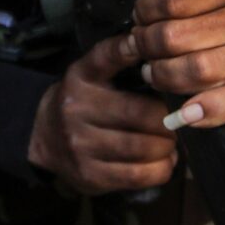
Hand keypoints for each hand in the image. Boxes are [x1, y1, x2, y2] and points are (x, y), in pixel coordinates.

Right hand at [27, 34, 176, 194]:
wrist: (44, 136)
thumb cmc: (84, 100)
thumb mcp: (92, 72)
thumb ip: (120, 58)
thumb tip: (160, 49)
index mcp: (81, 77)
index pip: (105, 57)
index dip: (128, 50)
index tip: (149, 48)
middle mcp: (77, 109)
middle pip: (138, 114)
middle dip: (168, 119)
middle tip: (181, 120)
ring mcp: (81, 145)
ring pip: (141, 148)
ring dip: (167, 146)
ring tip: (173, 142)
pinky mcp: (90, 175)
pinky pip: (137, 176)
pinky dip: (161, 169)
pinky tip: (165, 162)